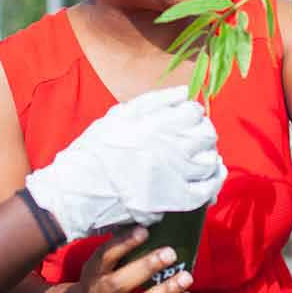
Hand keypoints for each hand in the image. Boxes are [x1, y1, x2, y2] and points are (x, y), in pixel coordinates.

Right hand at [25, 86, 226, 241]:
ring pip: (208, 160)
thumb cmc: (96, 150)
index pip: (193, 112)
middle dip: (202, 132)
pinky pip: (206, 189)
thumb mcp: (120, 115)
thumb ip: (154, 101)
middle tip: (193, 136)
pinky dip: (213, 180)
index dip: (192, 113)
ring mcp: (175, 175)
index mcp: (158, 123)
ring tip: (199, 154)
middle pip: (205, 134)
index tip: (186, 118)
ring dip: (208, 154)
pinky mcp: (174, 200)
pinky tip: (211, 174)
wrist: (78, 191)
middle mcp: (171, 147)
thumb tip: (184, 92)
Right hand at [74, 227, 194, 292]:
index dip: (123, 243)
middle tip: (170, 253)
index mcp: (92, 274)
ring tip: (186, 277)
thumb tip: (150, 227)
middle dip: (146, 268)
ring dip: (166, 292)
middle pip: (119, 284)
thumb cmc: (99, 282)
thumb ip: (119, 251)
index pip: (105, 256)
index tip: (144, 230)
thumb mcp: (100, 265)